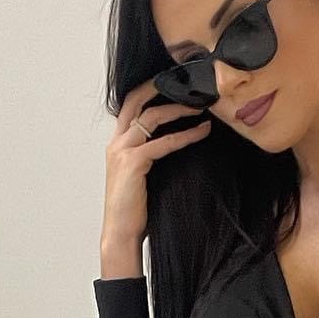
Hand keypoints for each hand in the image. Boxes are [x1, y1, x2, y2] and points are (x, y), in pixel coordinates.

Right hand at [102, 77, 213, 255]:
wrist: (121, 234)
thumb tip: (174, 143)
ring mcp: (122, 151)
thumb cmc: (134, 211)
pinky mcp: (133, 163)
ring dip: (178, 109)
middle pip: (134, 100)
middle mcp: (117, 143)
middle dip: (158, 86)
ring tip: (200, 108)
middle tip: (185, 82)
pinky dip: (185, 136)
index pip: (130, 106)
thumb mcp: (141, 177)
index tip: (172, 84)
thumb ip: (149, 157)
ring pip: (151, 116)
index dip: (149, 91)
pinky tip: (201, 132)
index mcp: (117, 145)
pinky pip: (163, 143)